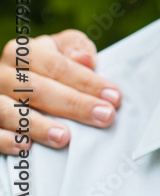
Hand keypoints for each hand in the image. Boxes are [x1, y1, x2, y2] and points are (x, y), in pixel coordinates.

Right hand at [0, 30, 120, 153]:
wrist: (16, 82)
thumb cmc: (48, 66)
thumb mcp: (62, 49)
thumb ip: (75, 48)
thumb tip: (86, 59)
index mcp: (23, 52)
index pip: (57, 66)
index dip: (87, 82)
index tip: (113, 97)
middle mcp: (2, 73)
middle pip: (37, 89)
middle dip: (75, 104)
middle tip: (104, 116)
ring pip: (9, 111)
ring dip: (38, 126)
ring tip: (64, 137)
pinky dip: (7, 139)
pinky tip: (26, 147)